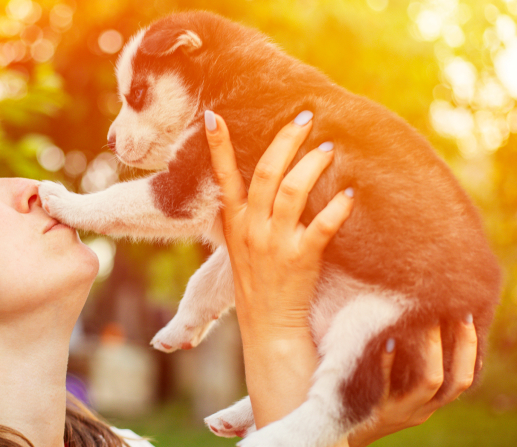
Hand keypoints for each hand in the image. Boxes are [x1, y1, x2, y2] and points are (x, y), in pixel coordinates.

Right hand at [205, 110, 351, 432]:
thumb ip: (244, 214)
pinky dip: (337, 207)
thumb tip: (256, 180)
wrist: (269, 324)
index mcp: (234, 223)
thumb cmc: (257, 281)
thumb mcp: (238, 245)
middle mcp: (252, 229)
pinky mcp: (301, 258)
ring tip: (328, 148)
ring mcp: (275, 243)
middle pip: (267, 173)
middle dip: (285, 141)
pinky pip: (322, 225)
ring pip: (293, 191)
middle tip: (305, 117)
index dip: (218, 146)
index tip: (213, 116)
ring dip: (312, 165)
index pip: (223, 177)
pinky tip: (349, 194)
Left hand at [348, 319, 477, 445]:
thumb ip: (407, 372)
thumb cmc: (365, 403)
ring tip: (428, 321)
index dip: (470, 352)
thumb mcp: (395, 392)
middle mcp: (420, 411)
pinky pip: (386, 385)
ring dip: (432, 350)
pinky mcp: (376, 410)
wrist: (338, 433)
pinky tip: (387, 341)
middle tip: (459, 314)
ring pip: (429, 382)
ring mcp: (400, 411)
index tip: (465, 319)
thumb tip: (412, 330)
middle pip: (456, 382)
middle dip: (463, 347)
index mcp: (428, 405)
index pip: (462, 381)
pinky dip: (389, 362)